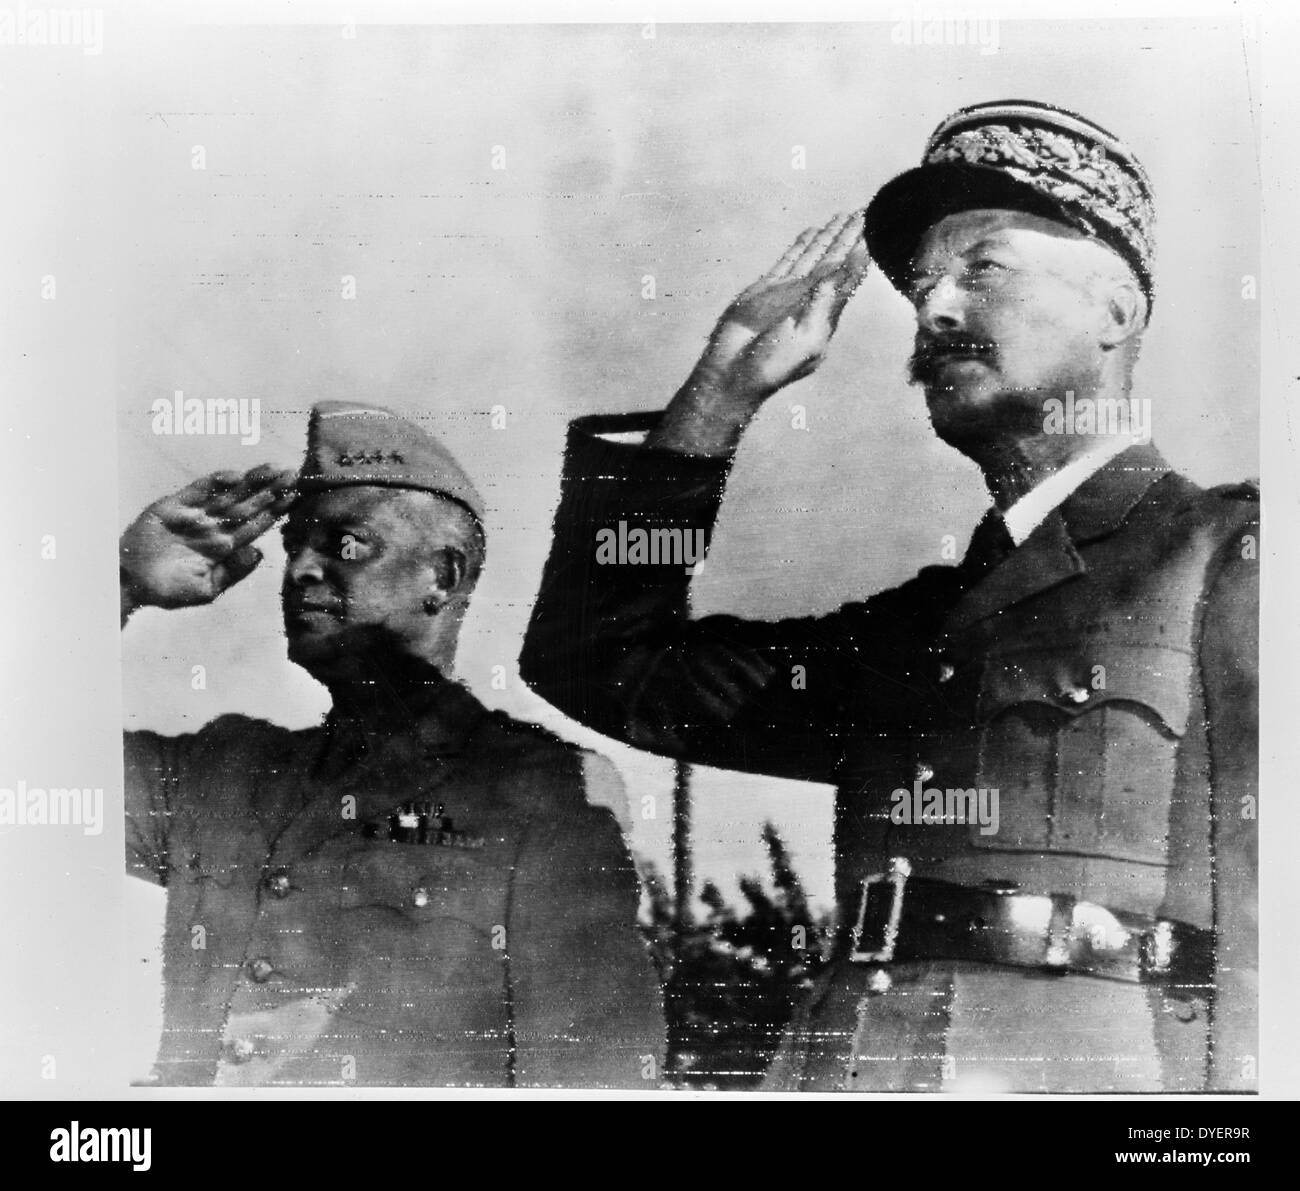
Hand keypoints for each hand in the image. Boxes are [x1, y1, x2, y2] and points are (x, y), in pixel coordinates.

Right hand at [120, 464, 296, 613]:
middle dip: (270, 490)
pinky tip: (236, 476)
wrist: (130, 584)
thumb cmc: (169, 591)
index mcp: (225, 546)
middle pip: (248, 504)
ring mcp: (196, 514)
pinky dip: (215, 482)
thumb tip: (260, 553)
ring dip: (251, 481)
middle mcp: (214, 527)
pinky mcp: (174, 506)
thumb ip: (234, 572)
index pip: (256, 524)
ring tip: (273, 469)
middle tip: (293, 474)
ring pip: (229, 494)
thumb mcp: (208, 589)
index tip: (295, 497)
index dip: (276, 510)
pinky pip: (198, 490)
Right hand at [694, 210, 869, 404]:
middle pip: (834, 261)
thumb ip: (822, 304)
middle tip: (865, 211)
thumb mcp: (806, 339)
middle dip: (849, 238)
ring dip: (829, 236)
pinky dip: (801, 245)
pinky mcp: (767, 288)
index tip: (875, 231)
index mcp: (825, 316)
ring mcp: (789, 293)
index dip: (860, 255)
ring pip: (813, 256)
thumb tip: (840, 270)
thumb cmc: (773, 365)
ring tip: (844, 215)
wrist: (733, 371)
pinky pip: (788, 259)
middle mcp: (810, 301)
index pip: (847, 279)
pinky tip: (812, 231)